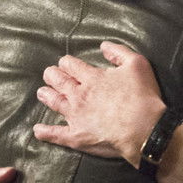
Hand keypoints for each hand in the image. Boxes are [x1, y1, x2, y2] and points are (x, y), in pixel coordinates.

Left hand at [33, 41, 165, 164]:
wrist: (145, 130)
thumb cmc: (142, 97)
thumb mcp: (137, 64)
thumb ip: (119, 52)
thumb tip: (103, 46)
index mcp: (92, 78)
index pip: (71, 65)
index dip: (66, 63)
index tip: (66, 64)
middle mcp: (79, 95)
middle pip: (58, 81)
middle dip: (52, 75)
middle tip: (50, 74)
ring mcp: (76, 116)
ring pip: (54, 102)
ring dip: (46, 95)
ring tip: (42, 92)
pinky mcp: (76, 136)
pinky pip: (55, 134)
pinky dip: (45, 132)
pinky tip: (37, 130)